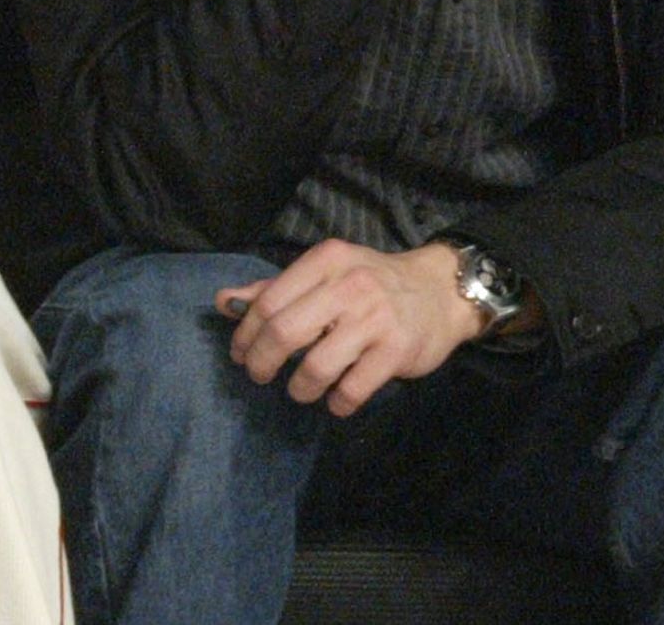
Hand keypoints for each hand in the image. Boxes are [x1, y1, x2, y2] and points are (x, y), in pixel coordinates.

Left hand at [215, 239, 481, 416]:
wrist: (440, 291)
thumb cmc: (372, 285)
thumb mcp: (326, 275)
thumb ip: (275, 289)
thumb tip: (223, 302)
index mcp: (327, 260)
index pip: (269, 301)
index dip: (245, 334)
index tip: (241, 354)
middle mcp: (350, 283)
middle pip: (285, 332)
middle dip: (262, 363)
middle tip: (260, 377)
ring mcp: (376, 317)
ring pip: (316, 367)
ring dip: (300, 388)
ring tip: (302, 389)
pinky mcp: (397, 349)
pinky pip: (351, 390)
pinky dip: (337, 403)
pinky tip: (337, 398)